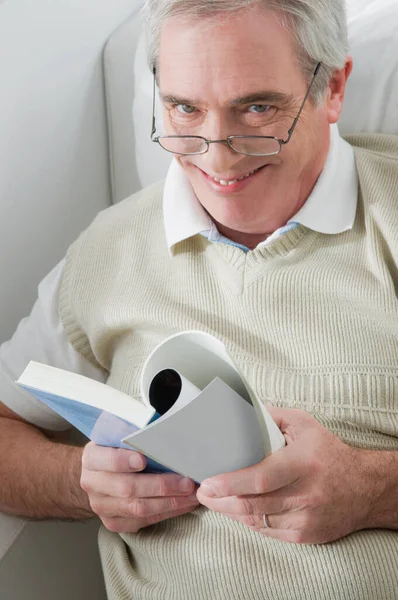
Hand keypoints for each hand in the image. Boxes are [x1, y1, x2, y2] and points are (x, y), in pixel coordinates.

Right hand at [81, 442, 198, 532]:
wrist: (98, 475)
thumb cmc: (116, 450)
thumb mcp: (117, 436)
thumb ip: (133, 435)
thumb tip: (166, 430)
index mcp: (92, 457)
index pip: (105, 459)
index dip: (122, 460)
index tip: (142, 459)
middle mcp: (93, 484)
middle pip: (127, 488)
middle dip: (160, 486)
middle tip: (186, 482)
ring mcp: (102, 506)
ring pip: (138, 508)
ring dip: (169, 502)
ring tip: (192, 495)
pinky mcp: (114, 522)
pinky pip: (143, 521)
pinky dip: (167, 513)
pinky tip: (183, 505)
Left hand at [197, 407, 372, 543]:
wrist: (364, 488)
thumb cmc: (328, 453)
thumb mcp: (303, 425)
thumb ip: (270, 417)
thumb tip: (239, 412)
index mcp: (303, 464)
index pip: (261, 477)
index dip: (231, 483)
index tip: (208, 482)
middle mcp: (305, 495)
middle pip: (253, 504)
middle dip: (221, 501)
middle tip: (203, 492)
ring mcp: (305, 519)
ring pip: (257, 520)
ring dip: (231, 512)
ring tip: (214, 500)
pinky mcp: (305, 536)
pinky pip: (267, 531)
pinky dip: (249, 520)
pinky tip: (238, 510)